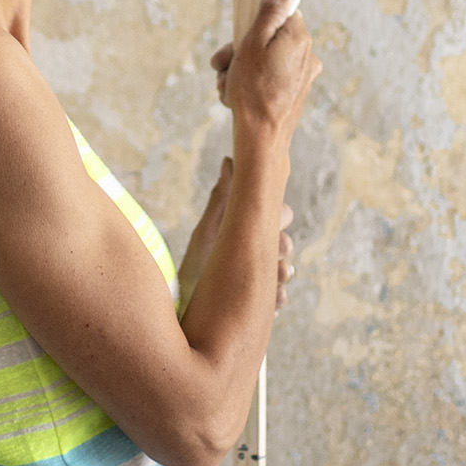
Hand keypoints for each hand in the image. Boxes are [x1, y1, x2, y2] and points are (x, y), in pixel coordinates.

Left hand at [179, 156, 296, 311]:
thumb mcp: (207, 231)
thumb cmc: (193, 265)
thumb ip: (222, 198)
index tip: (271, 220)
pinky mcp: (260, 304)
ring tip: (272, 276)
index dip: (278, 216)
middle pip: (285, 243)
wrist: (180, 305)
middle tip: (275, 251)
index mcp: (247, 230)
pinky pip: (279, 299)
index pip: (277, 215)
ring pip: (285, 271)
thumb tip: (229, 159)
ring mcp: (261, 279)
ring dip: (281, 273)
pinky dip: (277, 298)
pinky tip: (270, 299)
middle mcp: (257, 253)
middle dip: (282, 246)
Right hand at [209, 0, 320, 146]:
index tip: (238, 36)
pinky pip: (270, 77)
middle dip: (239, 49)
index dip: (253, 22)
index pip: (278, 12)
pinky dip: (251, 82)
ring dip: (241, 68)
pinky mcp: (295, 92)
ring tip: (226, 85)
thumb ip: (270, 12)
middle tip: (220, 64)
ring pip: (266, 59)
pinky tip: (235, 95)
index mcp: (299, 37)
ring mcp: (303, 75)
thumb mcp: (253, 43)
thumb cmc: (253, 91)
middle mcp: (307, 54)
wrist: (262, 139)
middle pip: (269, 37)